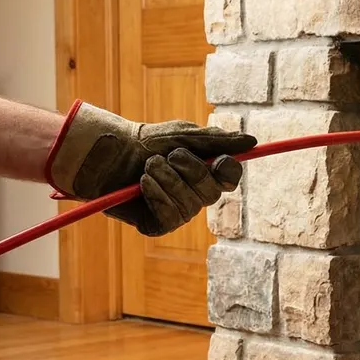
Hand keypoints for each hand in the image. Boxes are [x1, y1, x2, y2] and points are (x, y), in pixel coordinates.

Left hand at [44, 100, 256, 235]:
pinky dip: (157, 196)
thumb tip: (251, 141)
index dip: (228, 172)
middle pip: (212, 192)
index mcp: (206, 172)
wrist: (108, 153)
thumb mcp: (183, 134)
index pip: (230, 179)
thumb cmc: (145, 142)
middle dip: (190, 171)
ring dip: (167, 180)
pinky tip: (143, 185)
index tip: (218, 160)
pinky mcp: (158, 225)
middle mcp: (196, 195)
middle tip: (168, 156)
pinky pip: (171, 217)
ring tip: (148, 167)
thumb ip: (217, 140)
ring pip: (190, 205)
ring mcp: (178, 212)